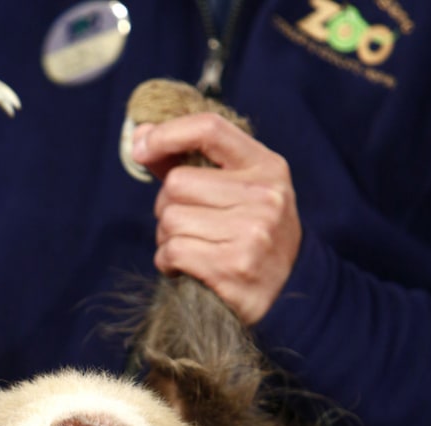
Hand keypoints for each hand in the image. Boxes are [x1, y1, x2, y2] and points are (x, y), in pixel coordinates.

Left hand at [131, 112, 301, 324]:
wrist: (289, 291)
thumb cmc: (253, 235)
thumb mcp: (240, 190)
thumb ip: (192, 163)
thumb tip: (141, 136)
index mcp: (266, 167)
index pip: (209, 129)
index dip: (168, 134)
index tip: (141, 147)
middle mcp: (263, 196)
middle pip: (177, 184)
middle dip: (166, 207)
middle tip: (184, 226)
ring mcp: (250, 232)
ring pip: (170, 220)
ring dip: (166, 238)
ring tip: (189, 248)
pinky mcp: (232, 267)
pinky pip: (173, 252)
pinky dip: (167, 262)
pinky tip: (183, 268)